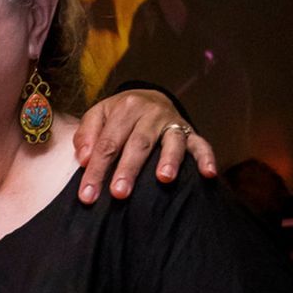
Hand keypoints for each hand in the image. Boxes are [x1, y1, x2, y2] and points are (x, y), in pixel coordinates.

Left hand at [74, 89, 216, 204]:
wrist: (148, 97)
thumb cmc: (118, 115)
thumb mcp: (97, 115)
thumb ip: (86, 135)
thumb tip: (83, 159)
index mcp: (123, 109)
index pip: (107, 144)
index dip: (96, 170)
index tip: (87, 195)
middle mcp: (149, 113)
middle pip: (137, 144)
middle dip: (127, 170)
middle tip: (119, 194)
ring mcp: (171, 122)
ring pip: (170, 142)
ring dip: (168, 160)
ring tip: (164, 179)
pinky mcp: (189, 131)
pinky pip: (201, 144)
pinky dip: (206, 158)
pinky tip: (208, 173)